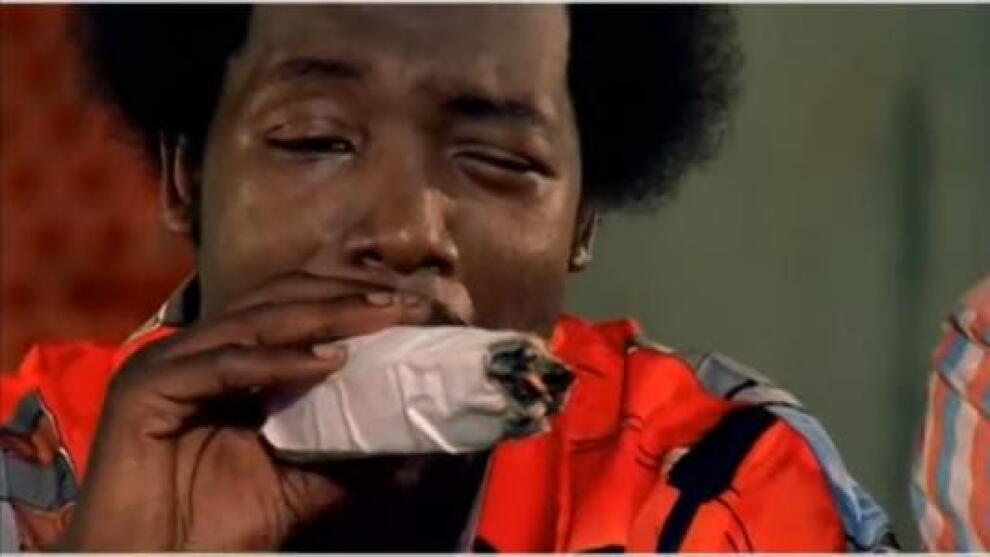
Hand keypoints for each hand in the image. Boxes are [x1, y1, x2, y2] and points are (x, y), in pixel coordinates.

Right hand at [61, 274, 431, 549]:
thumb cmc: (215, 525)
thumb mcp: (300, 480)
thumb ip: (341, 449)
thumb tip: (406, 433)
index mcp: (227, 357)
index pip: (294, 304)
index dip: (350, 296)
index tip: (409, 304)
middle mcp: (197, 348)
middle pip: (279, 297)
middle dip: (347, 295)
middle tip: (404, 302)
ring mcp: (168, 362)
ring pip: (256, 320)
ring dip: (325, 315)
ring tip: (380, 318)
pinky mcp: (146, 388)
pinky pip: (225, 365)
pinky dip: (279, 361)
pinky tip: (329, 361)